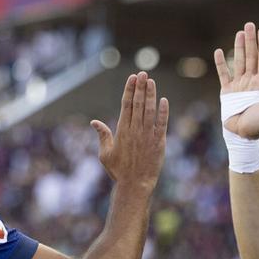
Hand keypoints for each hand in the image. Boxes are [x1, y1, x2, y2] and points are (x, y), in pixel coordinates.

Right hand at [91, 71, 169, 188]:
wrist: (135, 185)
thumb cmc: (119, 171)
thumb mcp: (105, 154)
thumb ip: (102, 135)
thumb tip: (94, 122)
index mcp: (122, 130)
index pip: (126, 105)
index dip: (129, 90)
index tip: (132, 78)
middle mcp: (135, 130)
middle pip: (138, 104)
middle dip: (140, 87)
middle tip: (143, 73)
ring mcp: (148, 136)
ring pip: (149, 111)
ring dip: (151, 95)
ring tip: (152, 81)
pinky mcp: (159, 142)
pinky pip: (162, 124)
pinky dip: (163, 112)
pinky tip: (164, 100)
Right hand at [213, 22, 258, 138]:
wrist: (242, 136)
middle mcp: (251, 82)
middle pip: (251, 56)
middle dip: (251, 41)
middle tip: (250, 25)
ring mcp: (238, 86)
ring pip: (238, 61)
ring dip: (238, 47)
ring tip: (239, 33)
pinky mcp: (227, 92)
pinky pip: (223, 74)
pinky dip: (221, 63)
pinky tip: (219, 51)